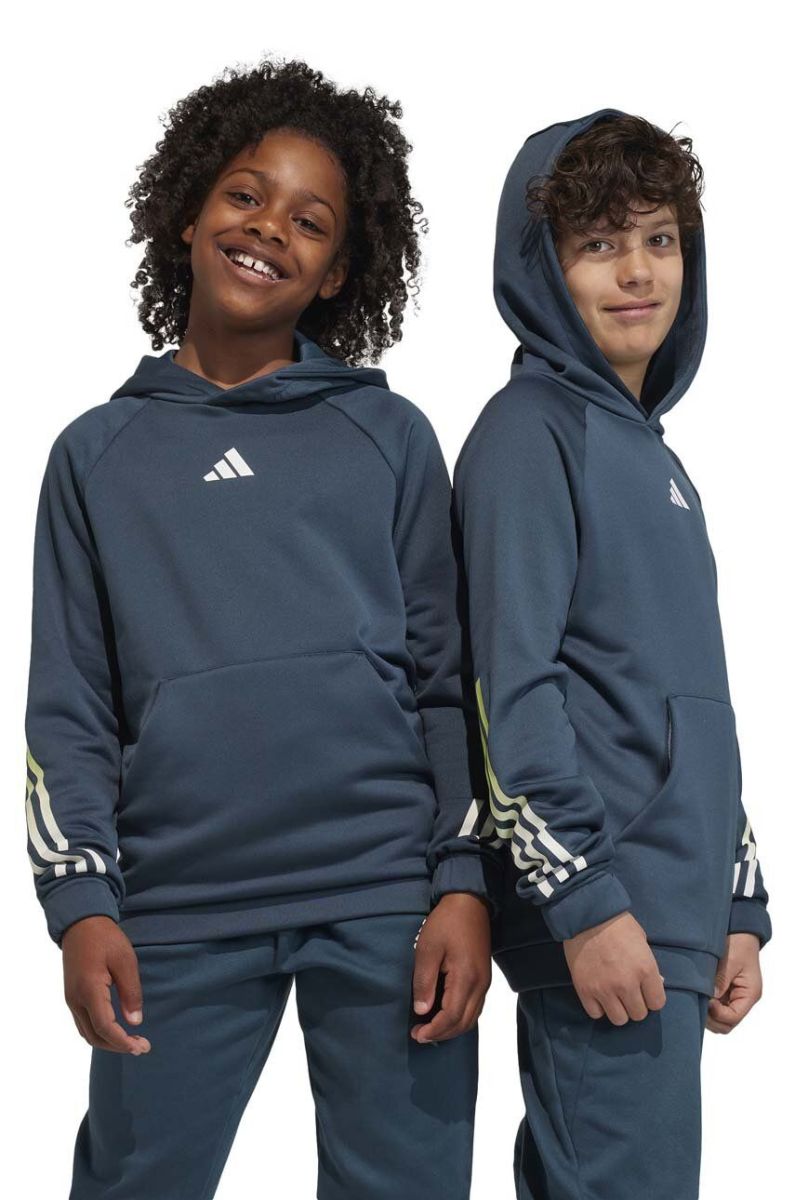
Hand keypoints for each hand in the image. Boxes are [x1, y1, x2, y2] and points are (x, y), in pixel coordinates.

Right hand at [62, 916, 150, 1053]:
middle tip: (141, 1047)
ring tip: (131, 1042)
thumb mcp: (125, 960)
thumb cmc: (105, 938)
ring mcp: (71, 999)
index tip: (142, 1047)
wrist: (80, 923)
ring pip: (87, 1032)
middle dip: (117, 1046)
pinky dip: (99, 1032)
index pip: (105, 1027)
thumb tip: (135, 1022)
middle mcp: (75, 999)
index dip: (123, 1042)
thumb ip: (130, 992)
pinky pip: (83, 1023)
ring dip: (108, 1042)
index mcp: (89, 990)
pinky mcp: (72, 996)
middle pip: (94, 1036)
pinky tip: (115, 1030)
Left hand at [410, 893, 490, 1043]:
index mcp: (466, 978)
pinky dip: (460, 1017)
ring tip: (430, 1027)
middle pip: (464, 1022)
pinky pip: (475, 1007)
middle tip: (420, 1034)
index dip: (434, 1030)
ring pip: (472, 1017)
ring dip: (452, 1027)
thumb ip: (424, 982)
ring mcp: (484, 981)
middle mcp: (480, 984)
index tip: (416, 1034)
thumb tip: (422, 1011)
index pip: (452, 1016)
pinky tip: (445, 1013)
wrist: (470, 902)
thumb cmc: (446, 923)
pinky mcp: (484, 976)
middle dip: (442, 1034)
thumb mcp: (427, 949)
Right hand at [563, 910, 665, 1023]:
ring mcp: (605, 989)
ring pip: (619, 1019)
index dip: (651, 998)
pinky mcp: (584, 990)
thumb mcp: (642, 941)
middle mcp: (627, 984)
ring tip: (613, 996)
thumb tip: (656, 984)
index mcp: (645, 970)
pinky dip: (598, 1007)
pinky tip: (598, 995)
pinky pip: (596, 1014)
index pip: (657, 1003)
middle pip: (638, 1014)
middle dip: (635, 1004)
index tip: (645, 991)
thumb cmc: (618, 924)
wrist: (587, 915)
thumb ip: (649, 966)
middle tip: (628, 992)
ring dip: (618, 1009)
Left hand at [707, 932, 762, 1033]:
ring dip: (707, 1012)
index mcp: (749, 993)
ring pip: (720, 1018)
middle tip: (697, 1002)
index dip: (717, 1014)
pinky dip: (706, 1005)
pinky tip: (697, 993)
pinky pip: (716, 1006)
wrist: (739, 930)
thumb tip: (708, 998)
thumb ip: (720, 981)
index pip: (733, 1017)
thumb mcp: (730, 961)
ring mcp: (733, 996)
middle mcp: (742, 998)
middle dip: (711, 1017)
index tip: (706, 1000)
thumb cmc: (738, 943)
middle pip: (727, 1023)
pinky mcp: (724, 991)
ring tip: (696, 997)